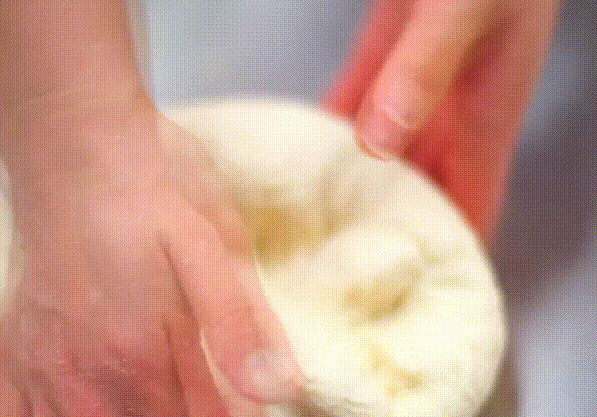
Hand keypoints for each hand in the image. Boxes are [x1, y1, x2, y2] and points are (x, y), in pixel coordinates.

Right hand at [0, 100, 301, 415]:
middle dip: (185, 411)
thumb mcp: (212, 247)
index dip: (227, 413)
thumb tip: (283, 387)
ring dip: (133, 412)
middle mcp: (88, 374)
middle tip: (203, 379)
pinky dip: (61, 414)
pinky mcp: (18, 349)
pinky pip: (23, 415)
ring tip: (161, 381)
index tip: (236, 398)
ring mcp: (46, 367)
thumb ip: (242, 327)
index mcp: (144, 353)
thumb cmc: (148, 189)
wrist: (78, 146)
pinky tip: (94, 393)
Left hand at [324, 0, 559, 241]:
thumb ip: (423, 71)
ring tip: (319, 217)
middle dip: (391, 226)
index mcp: (485, 114)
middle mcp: (453, 108)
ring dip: (354, 179)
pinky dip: (332, 125)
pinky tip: (307, 145)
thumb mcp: (460, 11)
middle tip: (348, 262)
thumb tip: (379, 143)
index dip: (450, 251)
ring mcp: (417, 82)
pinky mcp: (388, 50)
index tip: (416, 288)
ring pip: (384, 151)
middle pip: (421, 190)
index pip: (474, 207)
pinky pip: (356, 100)